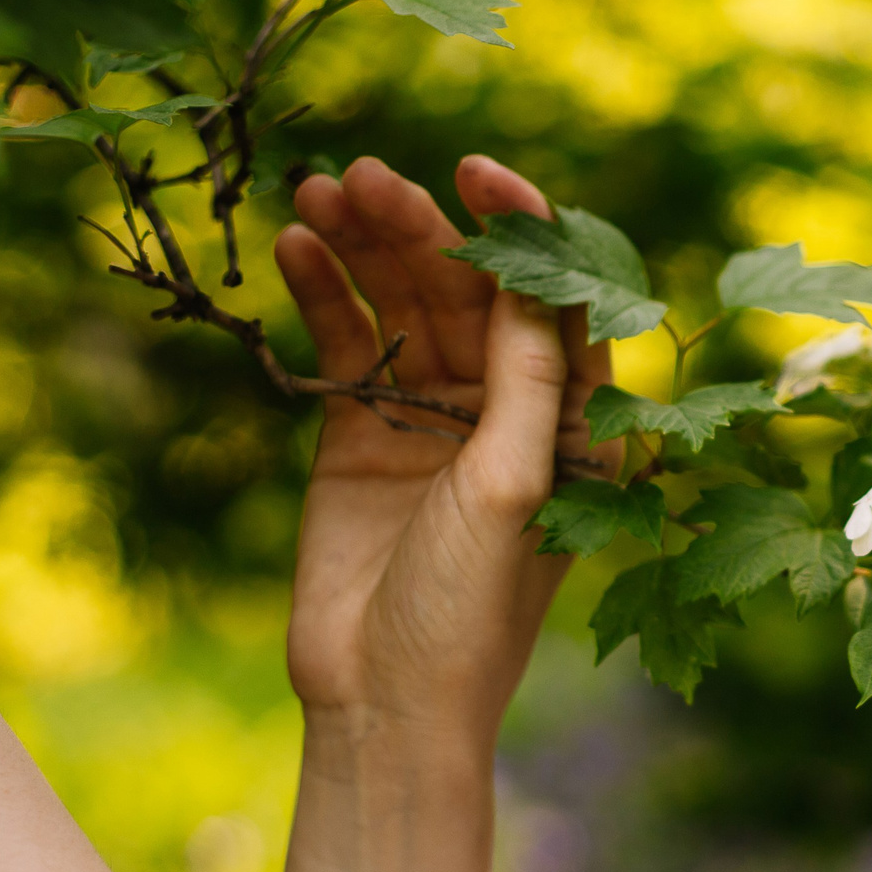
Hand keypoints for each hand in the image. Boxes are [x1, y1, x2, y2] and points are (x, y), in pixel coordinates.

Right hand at [276, 156, 613, 744]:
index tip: (476, 173)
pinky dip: (323, 295)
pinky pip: (345, 345)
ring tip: (321, 193)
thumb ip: (524, 380)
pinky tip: (297, 247)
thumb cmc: (470, 609)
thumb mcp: (512, 486)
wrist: (381, 698)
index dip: (521, 232)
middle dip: (423, 231)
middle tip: (368, 176)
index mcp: (573, 424)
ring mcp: (432, 418)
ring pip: (405, 307)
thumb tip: (534, 277)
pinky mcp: (361, 434)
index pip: (554, 302)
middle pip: (471, 293)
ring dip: (367, 247)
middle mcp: (509, 411)